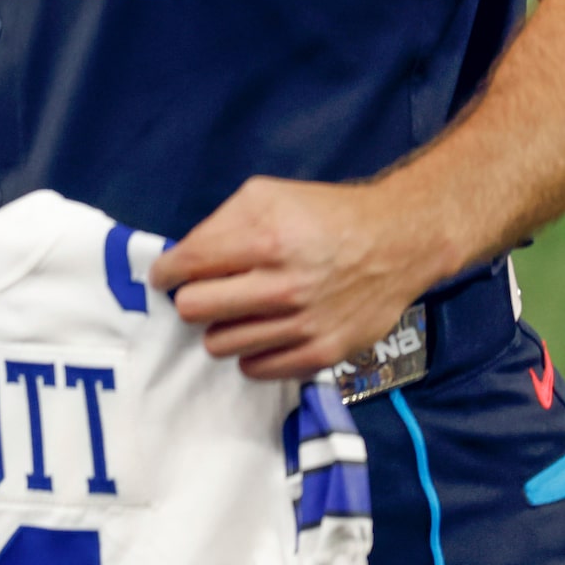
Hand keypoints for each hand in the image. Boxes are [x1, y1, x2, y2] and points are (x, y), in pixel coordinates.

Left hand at [150, 175, 454, 379]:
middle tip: (206, 292)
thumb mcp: (264, 196)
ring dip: (220, 328)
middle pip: (194, 310)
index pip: (187, 266)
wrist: (398, 242)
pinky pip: (258, 369)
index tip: (167, 277)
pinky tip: (261, 332)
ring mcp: (305, 324)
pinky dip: (251, 353)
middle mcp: (283, 286)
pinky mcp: (324, 352)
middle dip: (191, 299)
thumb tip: (180, 261)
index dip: (166, 272)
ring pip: (220, 345)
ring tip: (238, 312)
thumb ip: (217, 225)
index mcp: (265, 239)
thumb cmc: (323, 214)